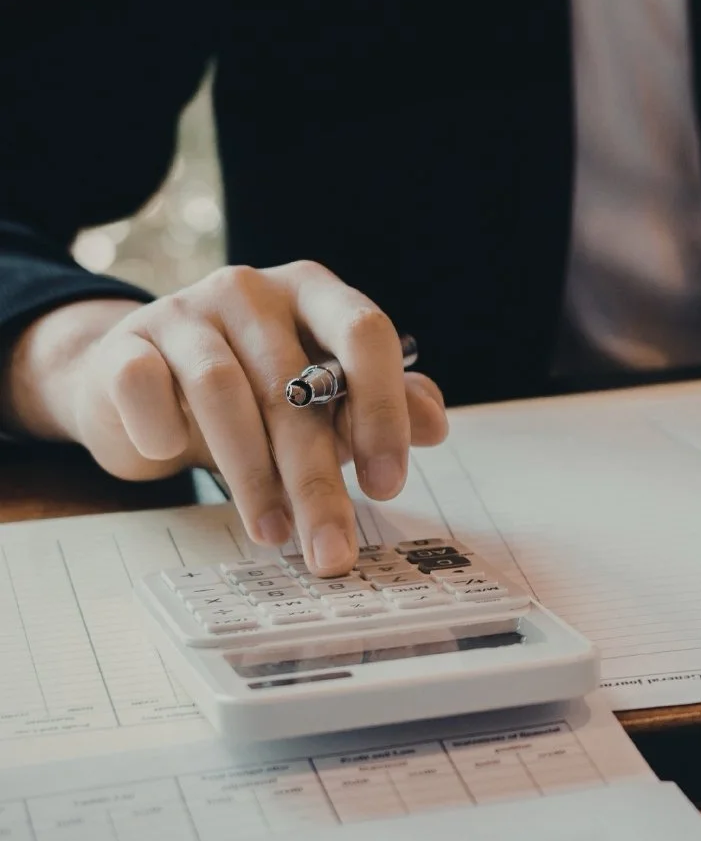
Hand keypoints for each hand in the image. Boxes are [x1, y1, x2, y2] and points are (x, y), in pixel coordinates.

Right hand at [1, 261, 447, 574]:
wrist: (141, 379)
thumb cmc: (255, 391)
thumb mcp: (327, 398)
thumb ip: (385, 407)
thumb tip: (434, 426)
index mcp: (314, 293)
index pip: (364, 333)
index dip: (382, 410)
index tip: (389, 486)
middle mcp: (252, 291)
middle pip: (295, 386)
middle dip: (318, 481)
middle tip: (331, 549)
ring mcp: (184, 311)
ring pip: (223, 392)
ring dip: (251, 476)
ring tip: (272, 533)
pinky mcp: (126, 344)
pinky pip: (145, 387)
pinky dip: (162, 431)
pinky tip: (174, 459)